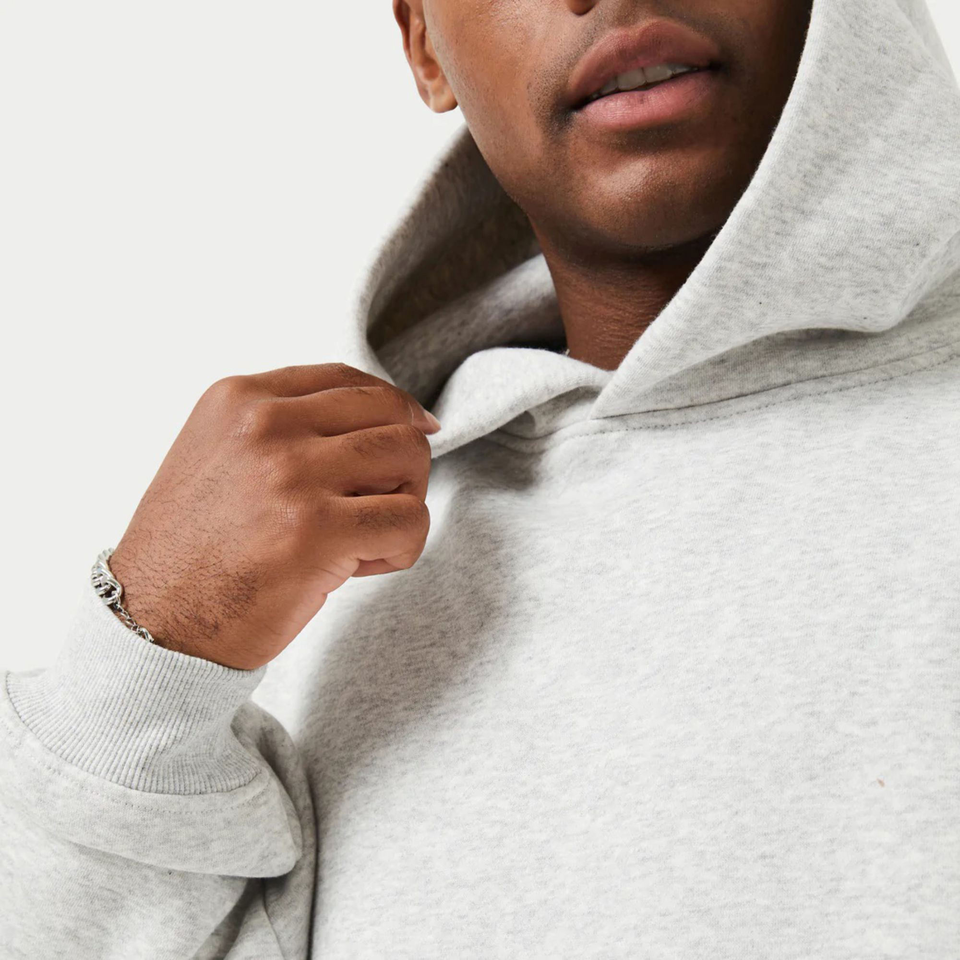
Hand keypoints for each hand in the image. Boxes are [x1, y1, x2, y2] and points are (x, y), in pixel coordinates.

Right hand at [108, 363, 440, 668]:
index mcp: (240, 399)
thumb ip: (284, 427)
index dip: (392, 406)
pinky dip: (402, 548)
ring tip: (366, 535)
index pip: (349, 380)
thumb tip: (380, 421)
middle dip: (403, 458)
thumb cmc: (193, 549)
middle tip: (383, 500)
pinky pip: (410, 521)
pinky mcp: (317, 531)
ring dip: (405, 499)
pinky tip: (361, 566)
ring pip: (410, 456)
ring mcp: (291, 475)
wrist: (152, 621)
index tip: (412, 429)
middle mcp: (265, 425)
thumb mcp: (219, 454)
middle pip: (391, 413)